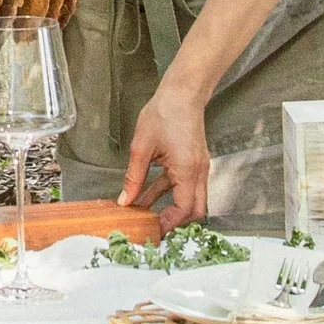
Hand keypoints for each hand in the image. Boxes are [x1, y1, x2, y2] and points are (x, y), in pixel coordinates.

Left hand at [122, 77, 211, 218]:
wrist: (182, 93)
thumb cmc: (166, 113)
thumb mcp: (142, 147)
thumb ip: (134, 177)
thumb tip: (125, 201)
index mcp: (187, 170)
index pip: (184, 209)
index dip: (169, 223)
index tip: (153, 230)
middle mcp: (198, 171)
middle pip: (194, 209)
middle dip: (176, 222)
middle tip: (155, 229)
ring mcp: (198, 166)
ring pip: (190, 198)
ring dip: (170, 207)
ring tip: (145, 214)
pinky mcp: (193, 161)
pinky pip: (184, 184)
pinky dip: (169, 192)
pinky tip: (148, 194)